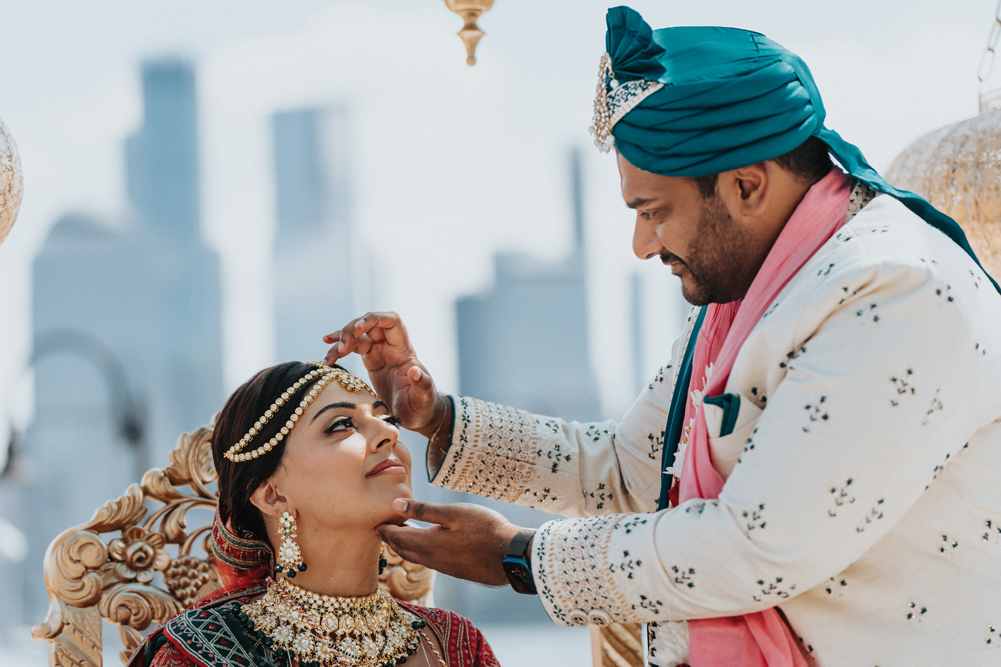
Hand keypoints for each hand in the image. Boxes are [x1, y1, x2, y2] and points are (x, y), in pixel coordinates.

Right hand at [323, 312, 446, 434]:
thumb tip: (414, 371)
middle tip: (340, 348)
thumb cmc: (423, 408)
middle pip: (370, 325)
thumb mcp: (424, 399)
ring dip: (340, 341)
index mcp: (404, 351)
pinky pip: (353, 350)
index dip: (374, 319)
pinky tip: (327, 360)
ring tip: (327, 357)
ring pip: (358, 337)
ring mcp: (381, 354)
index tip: (357, 327)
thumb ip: (422, 385)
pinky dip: (339, 353)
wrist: (418, 416)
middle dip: (351, 330)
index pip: (391, 322)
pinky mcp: (372, 362)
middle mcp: (391, 348)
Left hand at [377, 499, 521, 586]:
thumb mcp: (453, 513)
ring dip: (406, 547)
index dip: (385, 530)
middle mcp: (432, 559)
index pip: (398, 538)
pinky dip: (420, 552)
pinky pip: (430, 561)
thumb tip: (395, 504)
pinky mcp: (457, 570)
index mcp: (428, 544)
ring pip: (417, 557)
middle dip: (392, 540)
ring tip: (401, 537)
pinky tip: (428, 546)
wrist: (511, 556)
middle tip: (382, 530)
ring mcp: (445, 567)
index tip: (374, 523)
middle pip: (404, 550)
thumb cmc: (485, 529)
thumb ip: (423, 510)